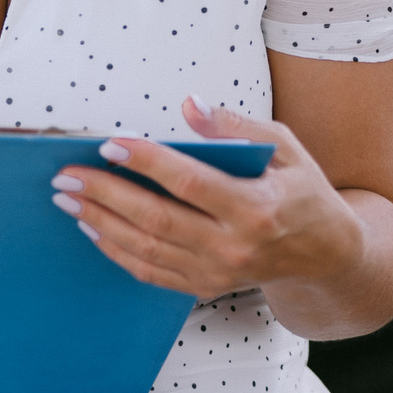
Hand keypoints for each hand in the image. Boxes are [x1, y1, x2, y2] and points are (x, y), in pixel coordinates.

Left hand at [51, 96, 367, 301]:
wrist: (325, 254)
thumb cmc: (303, 191)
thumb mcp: (285, 147)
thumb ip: (235, 127)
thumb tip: (189, 106)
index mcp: (256, 207)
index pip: (190, 183)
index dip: (147, 162)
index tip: (109, 144)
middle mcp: (235, 246)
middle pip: (157, 219)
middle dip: (106, 195)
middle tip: (66, 175)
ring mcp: (218, 272)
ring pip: (147, 249)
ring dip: (101, 222)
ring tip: (68, 198)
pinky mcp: (205, 287)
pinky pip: (151, 271)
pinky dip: (117, 250)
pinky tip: (93, 227)